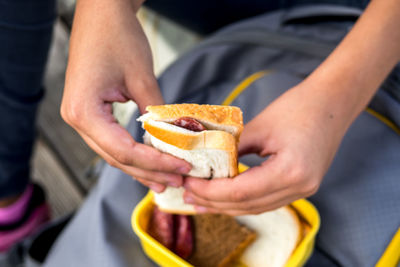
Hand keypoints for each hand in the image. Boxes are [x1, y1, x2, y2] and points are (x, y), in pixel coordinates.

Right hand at [61, 0, 190, 191]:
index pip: (124, 151)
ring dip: (141, 168)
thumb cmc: (117, 36)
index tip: (182, 168)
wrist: (102, 12)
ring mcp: (81, 117)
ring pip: (114, 153)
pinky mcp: (91, 112)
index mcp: (83, 112)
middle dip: (149, 172)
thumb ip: (156, 113)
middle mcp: (76, 120)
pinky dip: (133, 153)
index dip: (155, 164)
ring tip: (166, 180)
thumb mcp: (142, 77)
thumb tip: (174, 139)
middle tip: (178, 181)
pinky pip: (113, 140)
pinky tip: (150, 161)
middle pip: (117, 158)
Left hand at [183, 0, 399, 214]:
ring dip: (226, 206)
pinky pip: (266, 201)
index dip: (210, 192)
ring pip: (256, 208)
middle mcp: (300, 188)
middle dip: (213, 203)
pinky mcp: (301, 187)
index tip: (188, 185)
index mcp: (290, 172)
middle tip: (187, 197)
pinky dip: (242, 200)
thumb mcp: (260, 127)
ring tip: (200, 202)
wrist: (332, 103)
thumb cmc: (299, 107)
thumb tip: (206, 165)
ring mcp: (303, 190)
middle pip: (247, 206)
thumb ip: (232, 150)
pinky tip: (224, 197)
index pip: (240, 192)